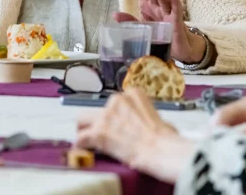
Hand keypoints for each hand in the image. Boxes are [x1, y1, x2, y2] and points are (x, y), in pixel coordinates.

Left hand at [76, 88, 193, 182]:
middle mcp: (117, 100)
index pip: (115, 102)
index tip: (115, 124)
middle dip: (97, 122)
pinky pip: (81, 139)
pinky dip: (81, 146)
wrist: (160, 149)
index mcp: (133, 94)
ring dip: (86, 131)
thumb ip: (145, 116)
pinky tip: (84, 151)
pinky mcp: (98, 132)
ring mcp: (106, 116)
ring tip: (89, 143)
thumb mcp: (158, 116)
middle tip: (101, 134)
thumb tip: (143, 126)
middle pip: (96, 109)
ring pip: (82, 120)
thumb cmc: (164, 138)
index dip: (114, 115)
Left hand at [114, 0, 206, 63]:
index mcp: (148, 6)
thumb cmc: (161, 34)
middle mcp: (157, 6)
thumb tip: (114, 14)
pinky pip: (176, 9)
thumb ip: (129, 21)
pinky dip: (175, 1)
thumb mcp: (142, 27)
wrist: (177, 47)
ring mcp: (168, 12)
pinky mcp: (176, 21)